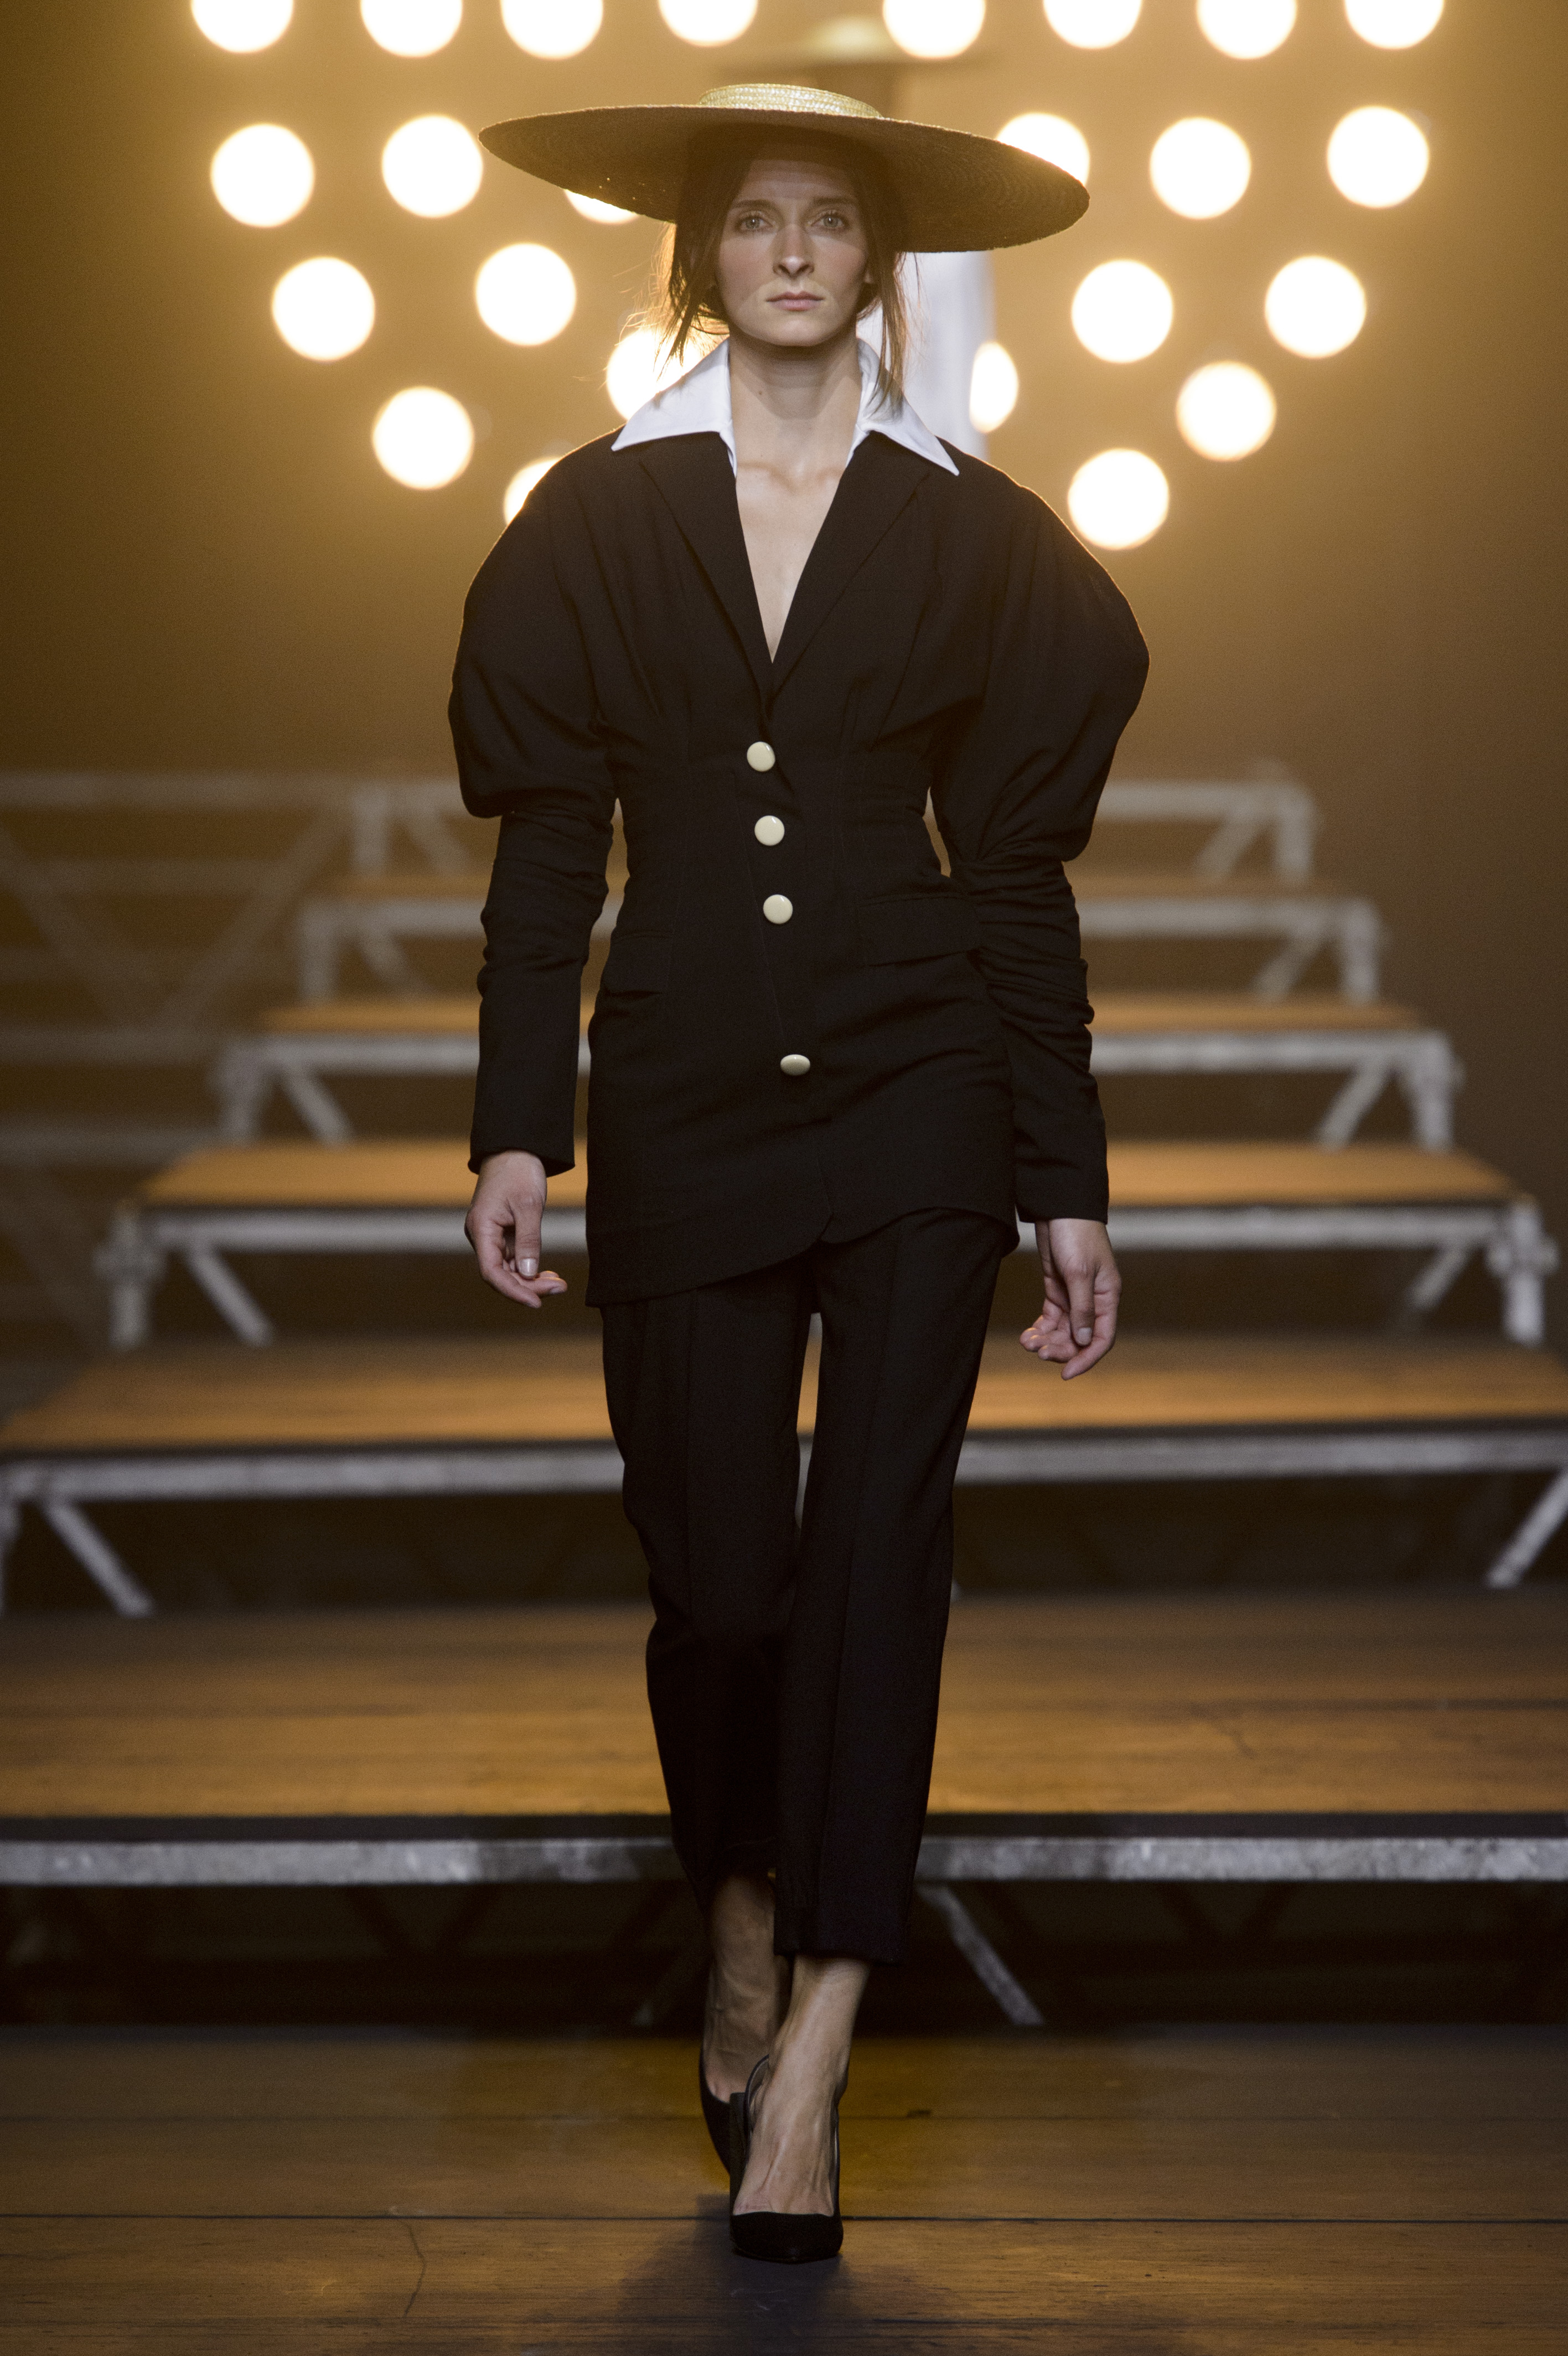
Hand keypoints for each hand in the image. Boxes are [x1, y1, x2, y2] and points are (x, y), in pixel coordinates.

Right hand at [465, 1151, 568, 1307]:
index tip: (537, 1302)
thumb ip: (529, 1241)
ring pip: (508, 1269)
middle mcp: (482, 1237)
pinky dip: (530, 1268)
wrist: (515, 1149)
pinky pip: (513, 1258)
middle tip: (560, 1288)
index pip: (492, 1272)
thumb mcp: (529, 1206)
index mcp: (481, 1229)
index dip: (513, 1291)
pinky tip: (548, 1274)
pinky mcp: (501, 1234)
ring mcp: (491, 1236)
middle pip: (501, 1274)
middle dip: (529, 1286)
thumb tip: (530, 1274)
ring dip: (532, 1279)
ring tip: (558, 1283)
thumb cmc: (519, 1172)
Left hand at [1020, 1217, 1118, 1379]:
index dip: (1085, 1359)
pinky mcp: (1057, 1289)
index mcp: (1108, 1297)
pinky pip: (1050, 1319)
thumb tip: (1083, 1340)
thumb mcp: (1078, 1272)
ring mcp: (1074, 1296)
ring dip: (1046, 1340)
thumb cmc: (1075, 1234)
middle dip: (1060, 1349)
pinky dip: (1039, 1329)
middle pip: (1079, 1338)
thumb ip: (1082, 1308)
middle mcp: (1093, 1300)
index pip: (1101, 1338)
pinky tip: (1027, 1336)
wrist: (1058, 1207)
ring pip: (1063, 1330)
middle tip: (1038, 1353)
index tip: (1066, 1373)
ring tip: (1027, 1343)